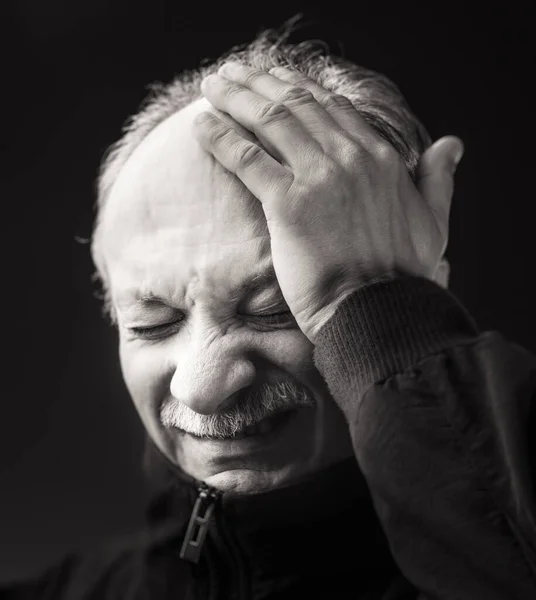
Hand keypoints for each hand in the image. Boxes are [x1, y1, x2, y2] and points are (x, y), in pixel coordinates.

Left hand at [194, 62, 462, 341]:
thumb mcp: (433, 224)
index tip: (274, 80)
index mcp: (382, 159)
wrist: (378, 315)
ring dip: (236, 97)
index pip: (333, 108)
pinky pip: (247, 158)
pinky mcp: (288, 204)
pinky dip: (222, 137)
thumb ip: (438, 180)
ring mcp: (320, 177)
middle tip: (233, 73)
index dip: (299, 89)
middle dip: (260, 82)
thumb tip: (452, 146)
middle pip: (297, 103)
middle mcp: (352, 158)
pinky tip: (202, 123)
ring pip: (270, 119)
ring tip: (212, 85)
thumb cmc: (402, 279)